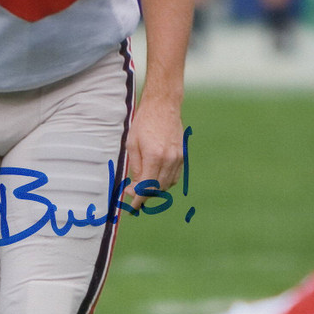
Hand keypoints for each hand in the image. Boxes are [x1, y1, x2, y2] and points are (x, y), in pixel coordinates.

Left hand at [125, 94, 183, 211]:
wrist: (163, 106)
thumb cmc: (144, 122)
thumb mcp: (132, 144)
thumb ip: (135, 167)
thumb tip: (136, 185)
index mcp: (154, 156)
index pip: (147, 186)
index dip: (139, 199)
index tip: (133, 208)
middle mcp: (169, 159)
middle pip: (157, 188)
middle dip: (144, 194)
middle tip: (131, 191)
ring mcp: (178, 158)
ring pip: (167, 184)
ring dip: (154, 189)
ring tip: (141, 184)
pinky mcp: (182, 155)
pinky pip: (174, 176)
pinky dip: (164, 181)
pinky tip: (154, 177)